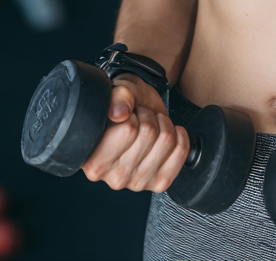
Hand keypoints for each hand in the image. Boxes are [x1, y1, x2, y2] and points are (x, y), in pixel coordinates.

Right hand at [81, 74, 189, 191]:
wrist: (137, 115)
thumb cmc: (123, 106)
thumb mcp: (117, 92)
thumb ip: (117, 99)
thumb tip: (119, 113)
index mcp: (95, 161)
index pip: (127, 130)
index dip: (132, 113)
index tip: (127, 113)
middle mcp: (114, 178)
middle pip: (148, 133)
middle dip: (148, 115)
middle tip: (139, 116)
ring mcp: (138, 183)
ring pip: (166, 140)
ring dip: (163, 123)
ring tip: (151, 123)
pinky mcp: (158, 183)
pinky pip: (180, 153)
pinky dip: (180, 136)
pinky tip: (168, 132)